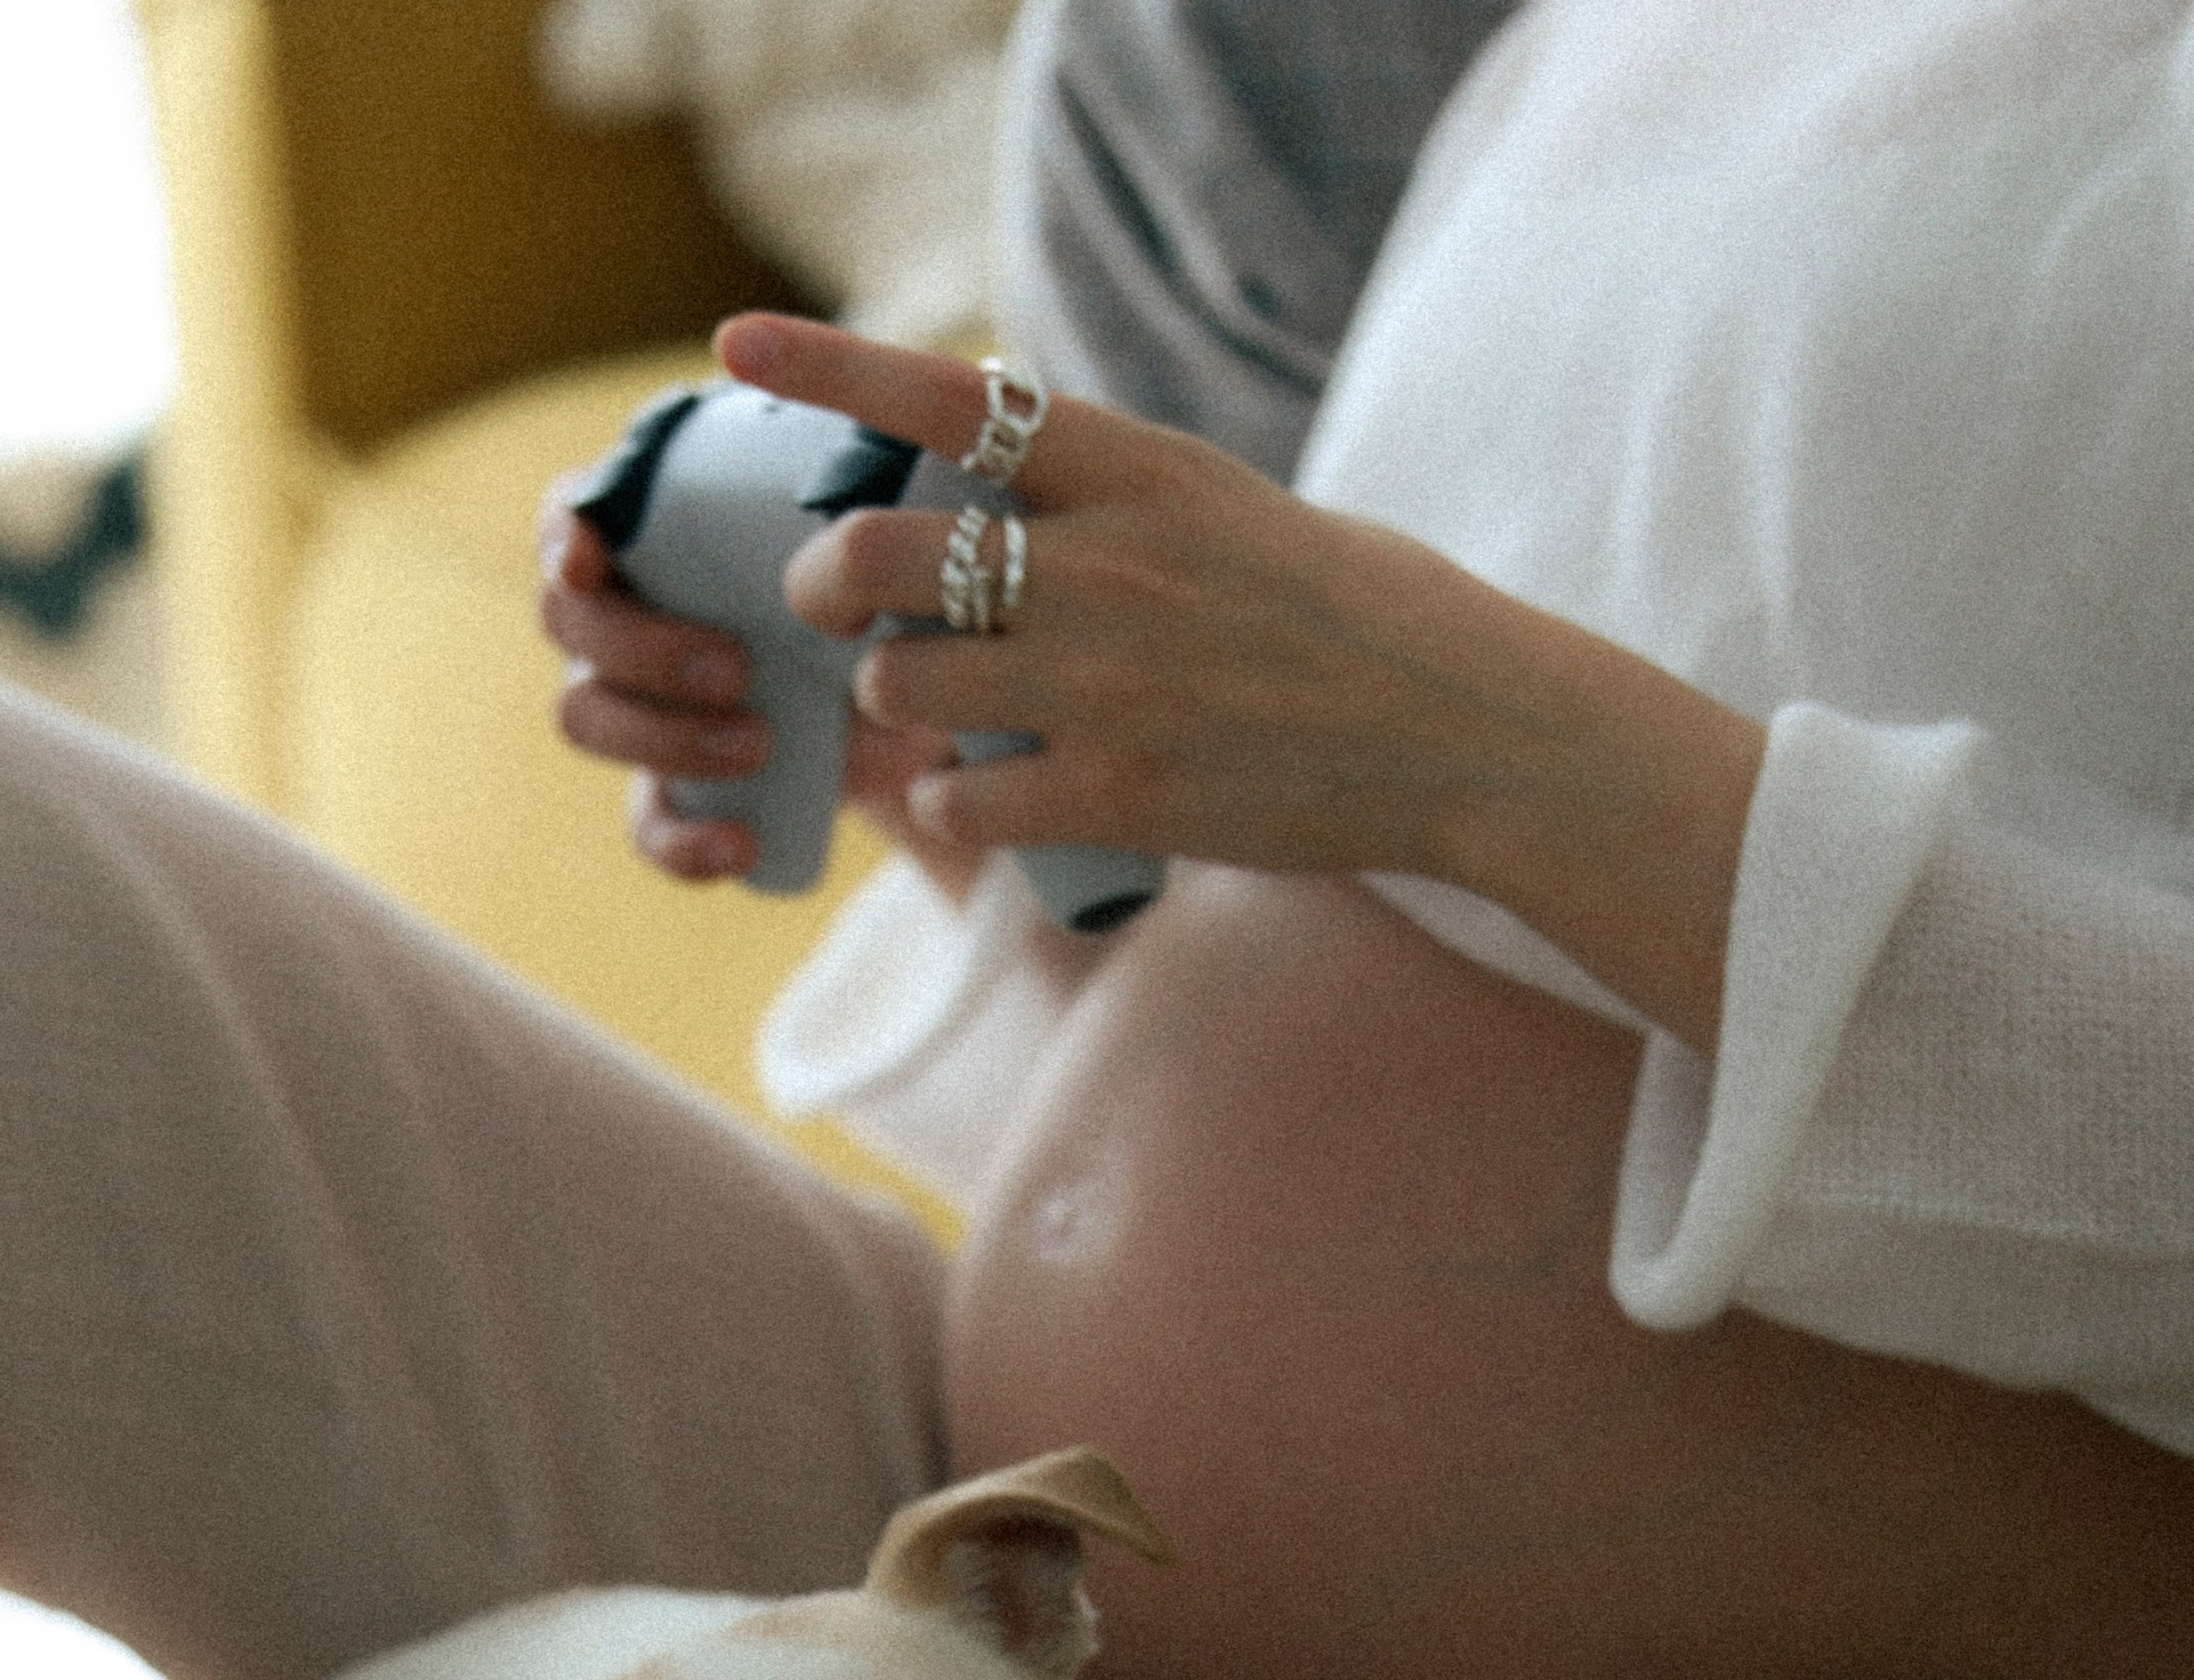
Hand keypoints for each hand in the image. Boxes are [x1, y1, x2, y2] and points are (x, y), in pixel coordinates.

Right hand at [537, 479, 972, 893]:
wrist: (896, 690)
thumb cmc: (861, 588)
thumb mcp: (863, 559)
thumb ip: (851, 547)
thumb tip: (880, 574)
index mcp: (645, 530)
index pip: (566, 515)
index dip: (561, 537)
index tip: (585, 562)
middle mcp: (614, 612)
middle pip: (565, 621)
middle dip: (644, 649)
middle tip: (736, 670)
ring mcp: (627, 703)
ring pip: (584, 716)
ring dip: (664, 735)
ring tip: (757, 746)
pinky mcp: (665, 787)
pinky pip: (645, 821)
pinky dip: (684, 842)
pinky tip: (741, 846)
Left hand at [720, 313, 1766, 1051]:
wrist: (1463, 730)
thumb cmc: (1350, 615)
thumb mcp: (1226, 510)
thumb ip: (1105, 499)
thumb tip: (991, 485)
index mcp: (1136, 471)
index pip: (947, 396)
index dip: (825, 369)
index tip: (735, 349)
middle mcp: (1107, 566)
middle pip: (879, 555)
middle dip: (827, 586)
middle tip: (834, 609)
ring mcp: (1108, 685)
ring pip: (903, 687)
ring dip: (894, 704)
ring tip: (935, 716)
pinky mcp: (1123, 794)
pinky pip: (964, 807)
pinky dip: (954, 811)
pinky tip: (986, 805)